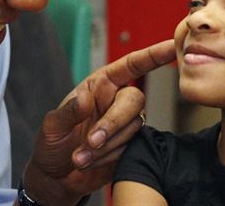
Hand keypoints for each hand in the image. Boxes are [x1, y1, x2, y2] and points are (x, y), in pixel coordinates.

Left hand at [22, 39, 174, 205]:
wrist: (56, 178)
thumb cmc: (52, 144)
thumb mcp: (52, 126)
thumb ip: (69, 112)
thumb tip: (86, 99)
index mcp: (100, 84)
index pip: (131, 65)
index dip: (153, 55)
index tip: (172, 45)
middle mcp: (116, 100)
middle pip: (134, 100)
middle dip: (113, 122)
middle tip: (90, 142)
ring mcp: (125, 124)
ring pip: (133, 126)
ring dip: (106, 145)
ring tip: (80, 158)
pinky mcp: (130, 146)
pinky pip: (131, 147)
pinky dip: (109, 157)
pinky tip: (90, 162)